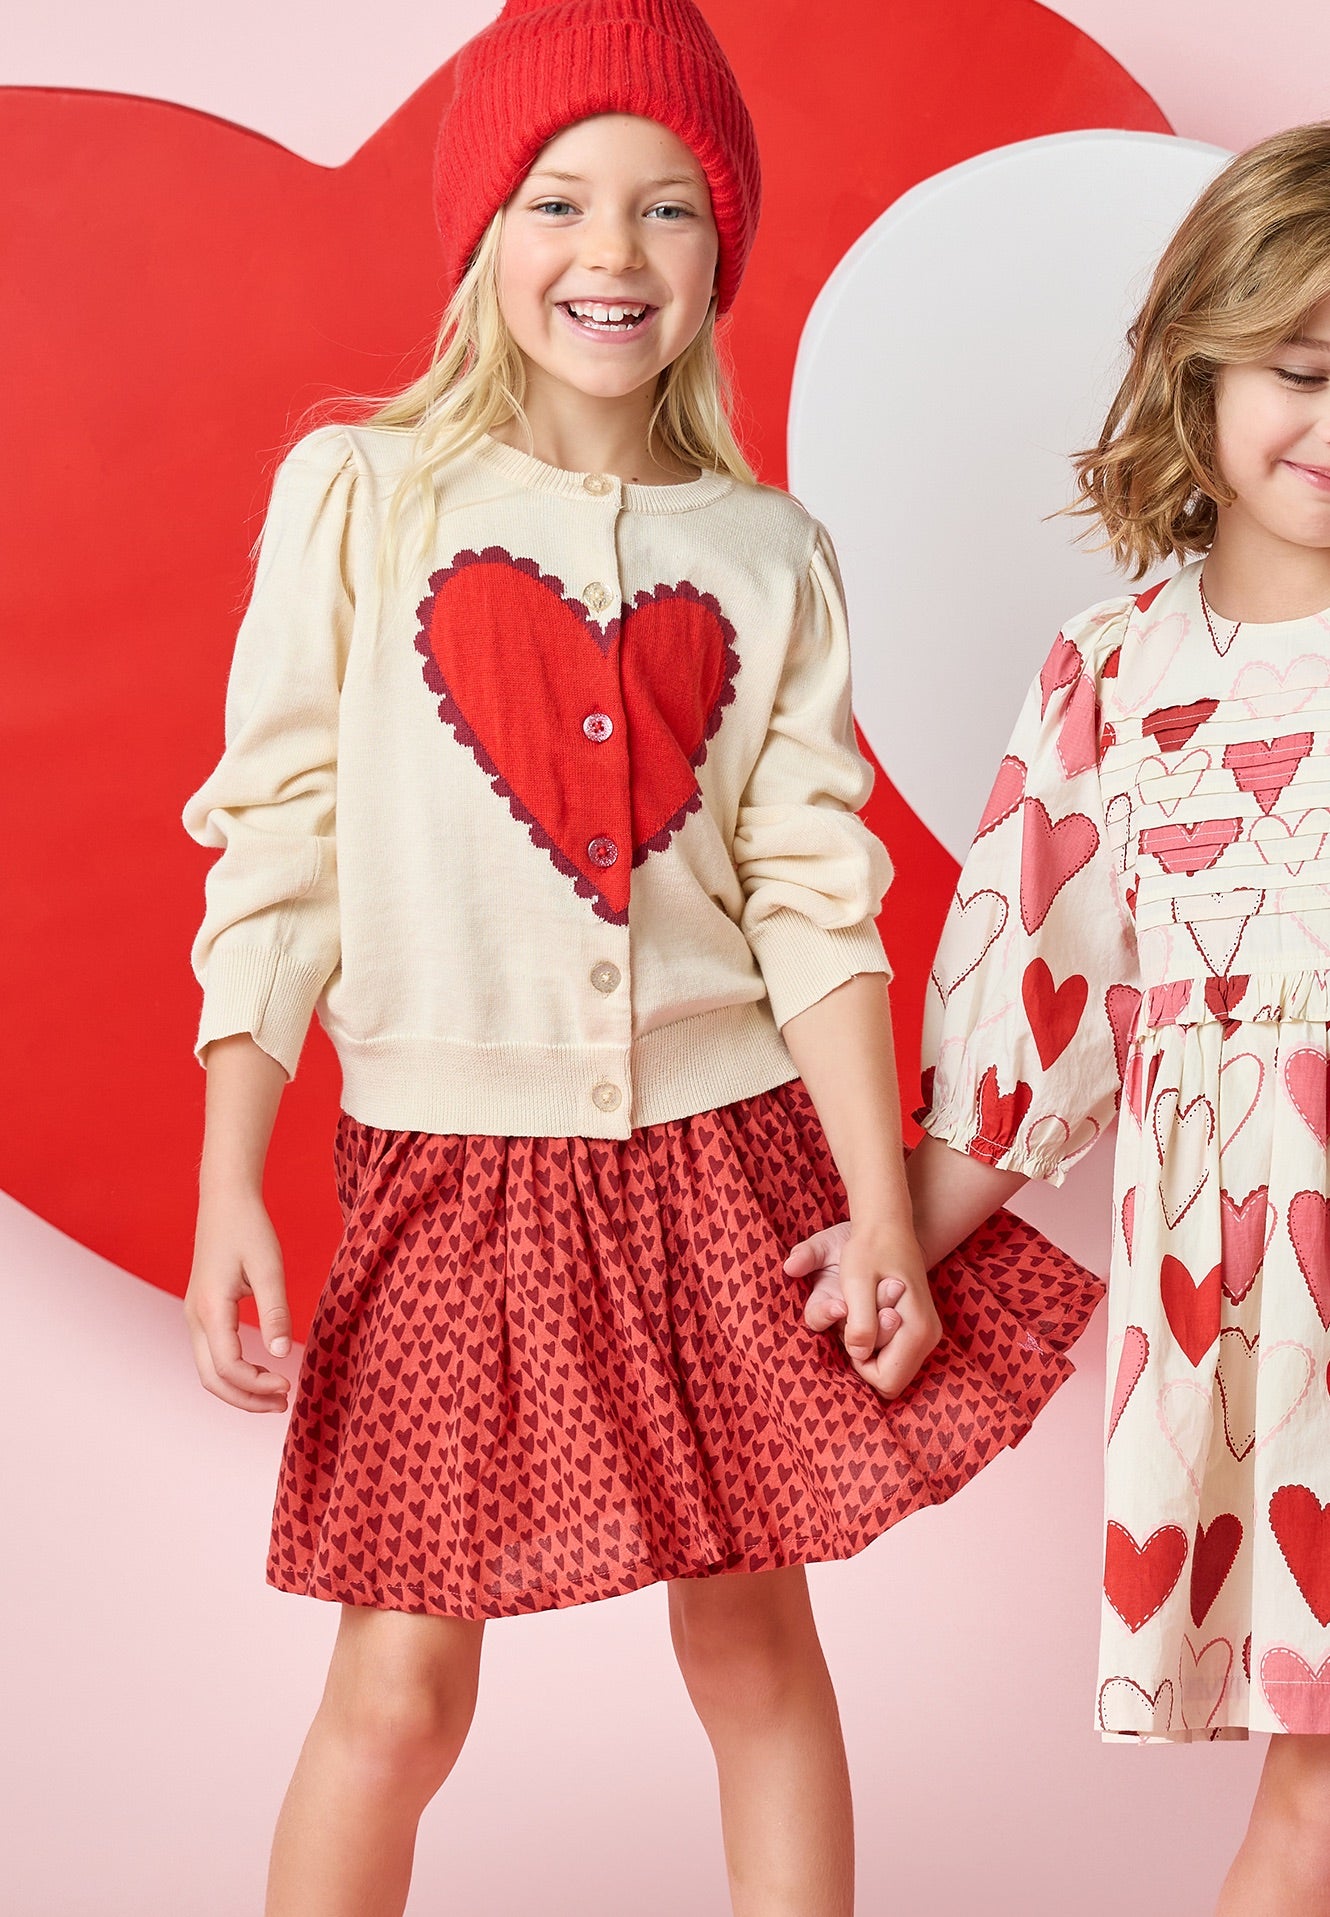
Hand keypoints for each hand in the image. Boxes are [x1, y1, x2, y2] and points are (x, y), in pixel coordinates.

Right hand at [184, 1185, 292, 1412]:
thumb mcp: (269, 1267)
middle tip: (284, 1404)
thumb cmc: (249, 1228)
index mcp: (210, 1309)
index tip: (290, 1385)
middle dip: (245, 1399)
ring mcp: (194, 1316)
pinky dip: (233, 1373)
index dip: (258, 1385)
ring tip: (276, 1395)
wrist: (225, 1200)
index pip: (228, 1368)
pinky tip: (261, 1373)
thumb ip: (275, 1312)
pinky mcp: (202, 1312)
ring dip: (239, 1389)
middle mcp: (194, 1317)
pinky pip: (211, 1355)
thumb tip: (281, 1355)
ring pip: (208, 1371)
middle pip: (212, 1379)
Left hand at [785, 1218, 942, 1398]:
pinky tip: (869, 1312)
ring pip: (893, 1368)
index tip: (851, 1328)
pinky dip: (876, 1341)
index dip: (860, 1362)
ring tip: (863, 1309)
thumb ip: (860, 1323)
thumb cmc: (869, 1251)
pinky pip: (895, 1354)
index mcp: (917, 1329)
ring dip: (869, 1347)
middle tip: (856, 1316)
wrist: (887, 1226)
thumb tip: (861, 1355)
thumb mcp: (856, 1283)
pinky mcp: (920, 1329)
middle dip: (865, 1356)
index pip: (886, 1380)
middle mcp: (929, 1337)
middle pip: (891, 1379)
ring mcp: (927, 1334)